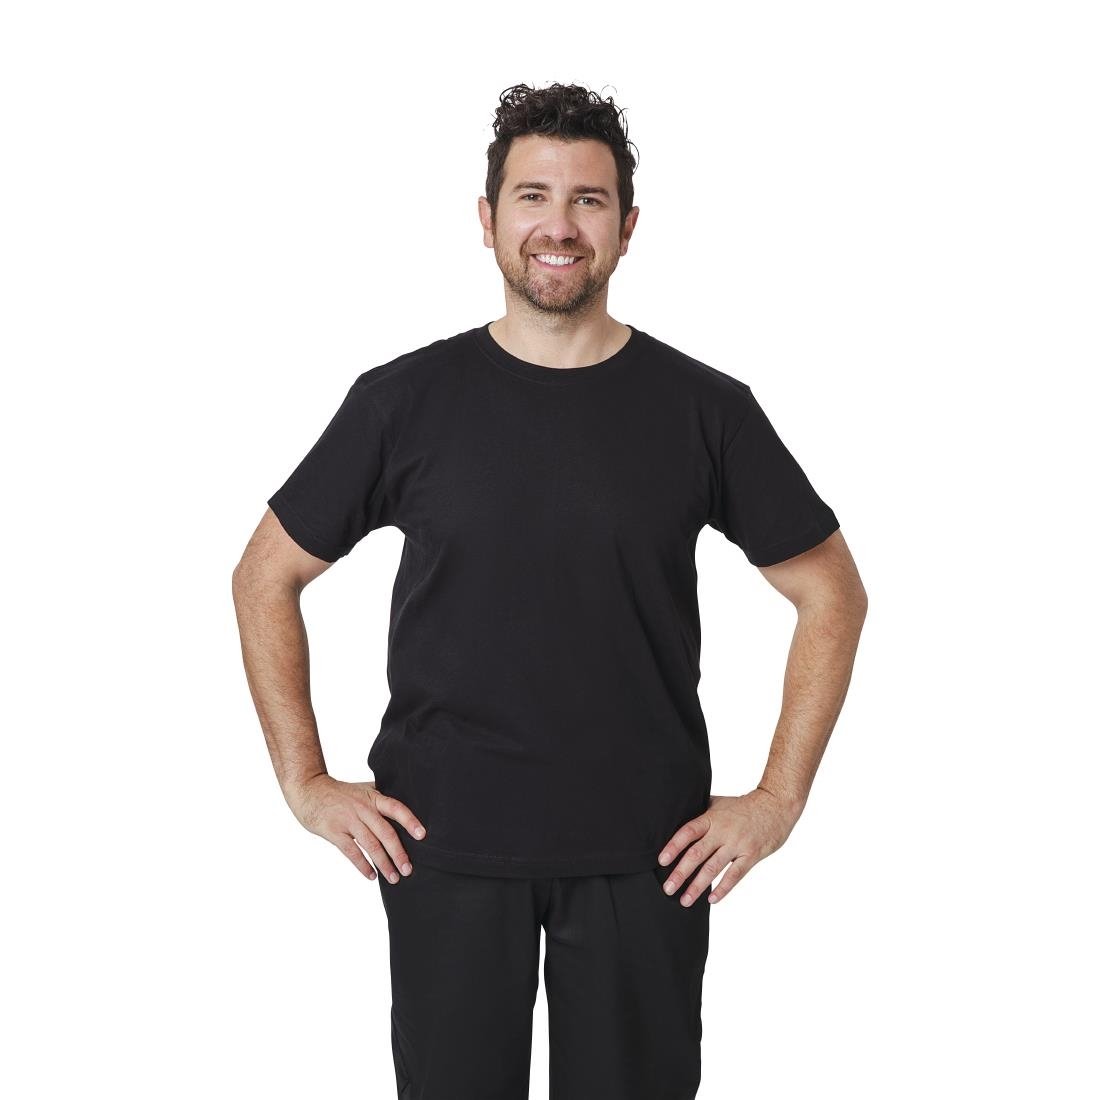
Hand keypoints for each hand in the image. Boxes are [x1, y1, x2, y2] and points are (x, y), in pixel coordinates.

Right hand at [285, 775, 426, 883]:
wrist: (309, 790)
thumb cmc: (338, 793)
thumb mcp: (362, 790)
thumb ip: (380, 798)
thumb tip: (404, 809)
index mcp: (373, 797)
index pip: (396, 808)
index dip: (410, 821)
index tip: (422, 835)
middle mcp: (363, 808)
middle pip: (386, 833)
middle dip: (399, 853)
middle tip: (408, 869)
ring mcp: (348, 820)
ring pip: (371, 845)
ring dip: (384, 864)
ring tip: (394, 877)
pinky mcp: (334, 832)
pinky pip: (352, 852)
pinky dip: (363, 866)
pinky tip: (371, 875)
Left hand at [656, 788, 802, 906]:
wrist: (775, 805)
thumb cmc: (743, 806)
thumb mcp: (719, 803)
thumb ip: (700, 813)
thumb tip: (676, 819)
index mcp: (711, 818)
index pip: (688, 832)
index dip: (674, 846)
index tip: (662, 861)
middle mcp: (722, 831)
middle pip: (697, 854)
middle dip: (681, 873)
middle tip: (667, 888)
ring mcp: (737, 844)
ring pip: (714, 868)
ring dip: (698, 886)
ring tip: (685, 900)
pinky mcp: (752, 855)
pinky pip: (735, 874)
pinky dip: (723, 888)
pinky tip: (712, 899)